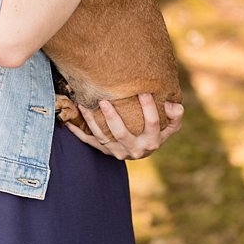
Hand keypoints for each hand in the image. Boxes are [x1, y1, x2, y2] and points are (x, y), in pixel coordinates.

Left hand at [67, 94, 183, 159]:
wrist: (140, 150)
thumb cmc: (155, 132)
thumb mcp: (169, 126)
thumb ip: (175, 116)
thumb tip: (173, 105)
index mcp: (152, 141)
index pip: (153, 124)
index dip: (150, 109)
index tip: (144, 91)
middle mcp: (135, 149)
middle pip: (122, 133)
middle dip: (112, 117)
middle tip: (103, 100)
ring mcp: (117, 151)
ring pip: (101, 136)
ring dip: (91, 120)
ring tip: (83, 104)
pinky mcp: (104, 151)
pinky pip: (88, 141)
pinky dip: (78, 132)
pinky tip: (68, 121)